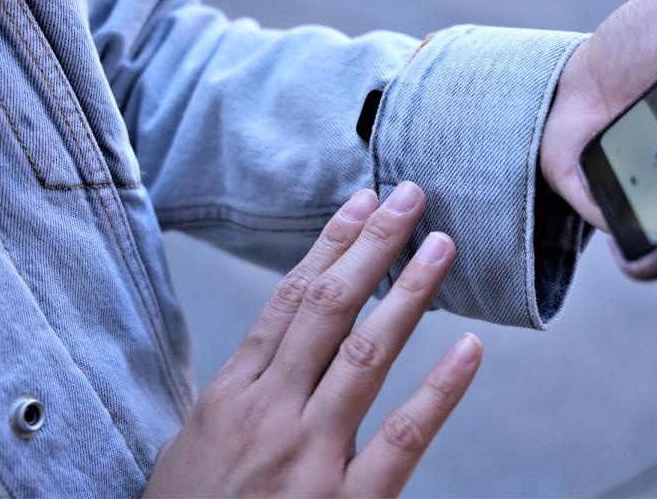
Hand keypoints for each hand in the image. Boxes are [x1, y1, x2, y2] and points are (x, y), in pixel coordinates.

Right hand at [144, 182, 480, 497]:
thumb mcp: (189, 449)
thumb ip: (229, 399)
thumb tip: (261, 361)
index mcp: (231, 395)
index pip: (288, 299)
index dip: (329, 245)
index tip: (360, 205)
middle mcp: (271, 412)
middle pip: (327, 308)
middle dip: (370, 245)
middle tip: (409, 199)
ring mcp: (310, 456)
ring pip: (363, 353)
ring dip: (405, 293)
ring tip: (438, 247)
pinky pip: (402, 438)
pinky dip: (439, 391)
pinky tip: (468, 350)